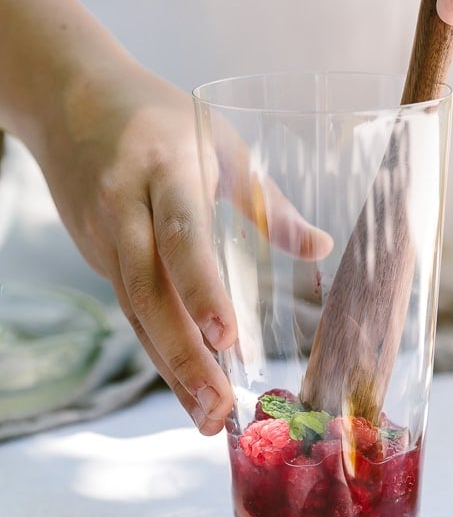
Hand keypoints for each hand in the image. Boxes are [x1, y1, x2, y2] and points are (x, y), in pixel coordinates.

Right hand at [35, 61, 330, 435]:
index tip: (227, 339)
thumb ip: (267, 200)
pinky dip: (157, 351)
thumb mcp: (220, 141)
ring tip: (207, 417)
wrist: (67, 98)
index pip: (181, 235)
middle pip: (147, 291)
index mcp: (164, 169)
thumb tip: (321, 248)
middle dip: (182, 355)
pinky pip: (129, 311)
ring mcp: (104, 237)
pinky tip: (186, 387)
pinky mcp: (97, 257)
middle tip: (218, 409)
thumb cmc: (157, 115)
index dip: (201, 289)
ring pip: (135, 312)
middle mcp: (125, 208)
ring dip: (169, 369)